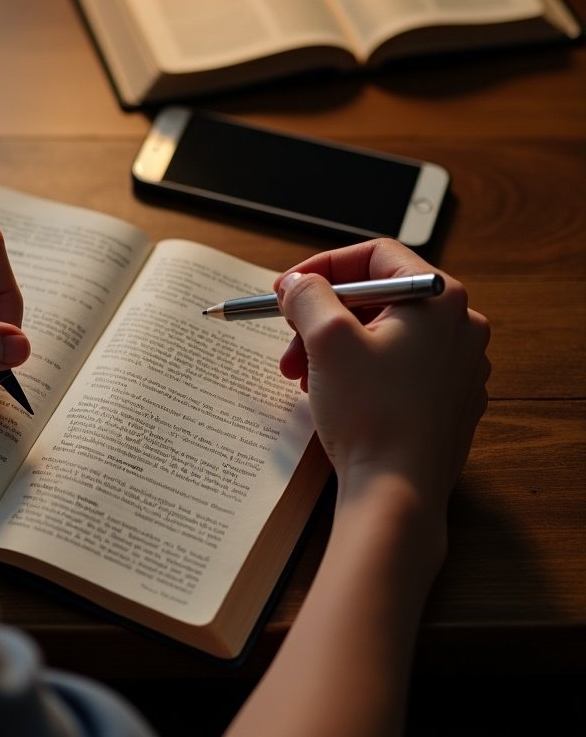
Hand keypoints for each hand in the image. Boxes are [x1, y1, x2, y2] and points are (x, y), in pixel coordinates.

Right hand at [275, 239, 489, 514]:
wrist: (397, 493)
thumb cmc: (372, 415)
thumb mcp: (326, 338)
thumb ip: (307, 295)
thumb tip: (297, 283)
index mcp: (439, 299)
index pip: (376, 256)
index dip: (324, 266)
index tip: (291, 288)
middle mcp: (459, 327)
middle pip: (376, 296)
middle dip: (323, 315)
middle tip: (290, 337)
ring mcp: (458, 366)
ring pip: (383, 333)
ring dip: (334, 346)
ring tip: (303, 375)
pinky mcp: (447, 400)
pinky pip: (396, 366)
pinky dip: (359, 370)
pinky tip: (333, 394)